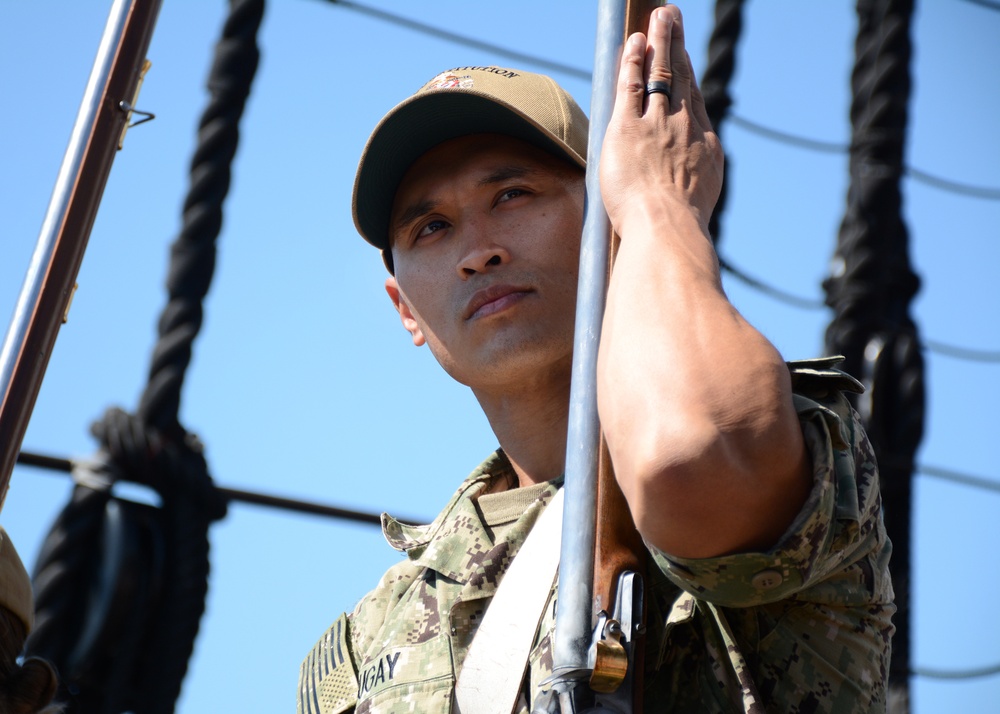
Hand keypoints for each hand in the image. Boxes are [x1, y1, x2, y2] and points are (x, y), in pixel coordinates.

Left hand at [599, 5, 723, 236]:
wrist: (667, 228)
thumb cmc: (678, 230)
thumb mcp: (697, 205)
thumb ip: (691, 188)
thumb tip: (688, 198)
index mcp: (703, 147)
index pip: (692, 103)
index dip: (688, 78)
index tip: (685, 60)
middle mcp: (683, 128)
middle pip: (680, 79)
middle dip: (676, 46)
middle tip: (673, 19)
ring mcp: (658, 124)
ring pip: (661, 73)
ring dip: (660, 41)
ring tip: (661, 16)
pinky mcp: (628, 127)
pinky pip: (632, 84)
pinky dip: (635, 60)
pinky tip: (635, 41)